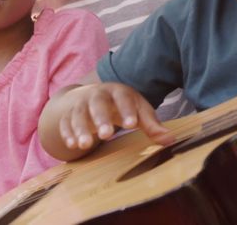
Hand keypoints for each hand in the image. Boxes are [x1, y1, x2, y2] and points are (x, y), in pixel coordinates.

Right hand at [55, 83, 171, 151]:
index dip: (127, 110)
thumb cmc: (122, 106)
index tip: (132, 124)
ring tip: (85, 145)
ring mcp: (81, 104)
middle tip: (107, 135)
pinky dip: (67, 133)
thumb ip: (152, 125)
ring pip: (78, 114)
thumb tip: (171, 140)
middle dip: (101, 118)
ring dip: (81, 129)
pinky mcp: (68, 115)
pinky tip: (72, 145)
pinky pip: (65, 122)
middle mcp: (97, 95)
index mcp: (118, 91)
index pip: (123, 98)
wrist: (93, 96)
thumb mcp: (138, 111)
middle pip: (97, 104)